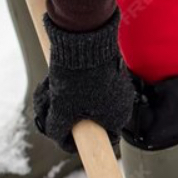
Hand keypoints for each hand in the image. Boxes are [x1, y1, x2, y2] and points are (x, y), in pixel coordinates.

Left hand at [33, 10, 134, 151]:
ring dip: (72, 100)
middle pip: (95, 120)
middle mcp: (124, 104)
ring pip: (91, 102)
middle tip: (53, 107)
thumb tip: (58, 137)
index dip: (79, 138)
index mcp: (118, 118)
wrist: (84, 38)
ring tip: (55, 90)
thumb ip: (58, 130)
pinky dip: (79, 86)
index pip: (101, 139)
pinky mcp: (112, 70)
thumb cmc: (76, 79)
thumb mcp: (61, 110)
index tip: (63, 130)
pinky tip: (64, 78)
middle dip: (72, 116)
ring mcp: (120, 86)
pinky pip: (94, 86)